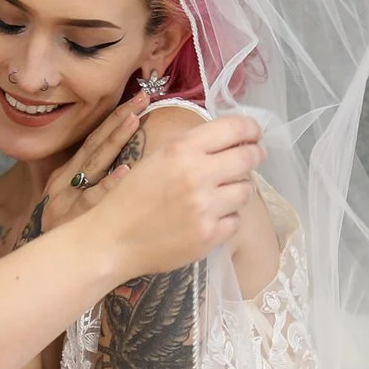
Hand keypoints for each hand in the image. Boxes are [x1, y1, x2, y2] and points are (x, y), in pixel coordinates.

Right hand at [37, 100, 147, 233]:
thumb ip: (86, 182)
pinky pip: (95, 199)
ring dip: (115, 141)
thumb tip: (118, 159)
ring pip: (94, 164)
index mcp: (64, 175)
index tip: (137, 100)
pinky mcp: (74, 219)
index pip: (93, 140)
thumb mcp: (65, 204)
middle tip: (142, 98)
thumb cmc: (62, 237)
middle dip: (119, 120)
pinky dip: (109, 184)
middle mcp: (66, 182)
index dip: (114, 118)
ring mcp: (69, 199)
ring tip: (134, 121)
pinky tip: (125, 171)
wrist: (44, 269)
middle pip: (95, 144)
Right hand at [84, 115, 262, 278]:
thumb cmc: (131, 197)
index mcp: (182, 149)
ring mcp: (206, 206)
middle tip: (253, 157)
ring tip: (222, 194)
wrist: (113, 239)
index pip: (234, 129)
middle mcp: (197, 174)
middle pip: (248, 158)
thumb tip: (230, 142)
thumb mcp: (157, 158)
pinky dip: (227, 218)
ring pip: (246, 190)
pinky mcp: (210, 235)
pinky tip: (210, 218)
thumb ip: (192, 147)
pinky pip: (236, 220)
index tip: (254, 134)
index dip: (250, 129)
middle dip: (254, 155)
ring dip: (238, 190)